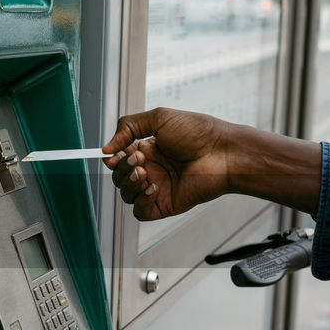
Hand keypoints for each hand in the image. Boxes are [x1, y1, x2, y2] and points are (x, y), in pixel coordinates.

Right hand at [102, 108, 235, 220]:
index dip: (112, 158)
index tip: (112, 154)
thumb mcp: (159, 118)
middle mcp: (151, 169)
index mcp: (147, 149)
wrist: (223, 153)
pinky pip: (140, 212)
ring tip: (144, 173)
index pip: (118, 158)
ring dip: (129, 184)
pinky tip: (152, 188)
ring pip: (126, 195)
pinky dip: (140, 201)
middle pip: (119, 177)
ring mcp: (157, 188)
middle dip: (122, 169)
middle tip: (140, 159)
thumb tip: (106, 147)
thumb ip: (128, 127)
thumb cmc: (199, 133)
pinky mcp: (165, 204)